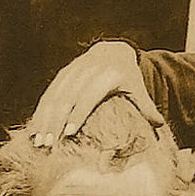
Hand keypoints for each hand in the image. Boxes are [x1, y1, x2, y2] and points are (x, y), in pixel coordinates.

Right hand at [28, 40, 164, 146]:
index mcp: (107, 75)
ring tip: (39, 142)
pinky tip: (35, 130)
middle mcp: (86, 71)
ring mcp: (72, 72)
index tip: (69, 133)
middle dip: (55, 122)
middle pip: (67, 98)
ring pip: (54, 97)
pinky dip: (40, 113)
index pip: (88, 96)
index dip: (77, 114)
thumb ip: (146, 107)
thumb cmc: (128, 76)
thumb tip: (160, 125)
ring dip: (44, 119)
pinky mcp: (62, 75)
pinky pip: (48, 95)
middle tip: (48, 145)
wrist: (113, 51)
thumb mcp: (138, 88)